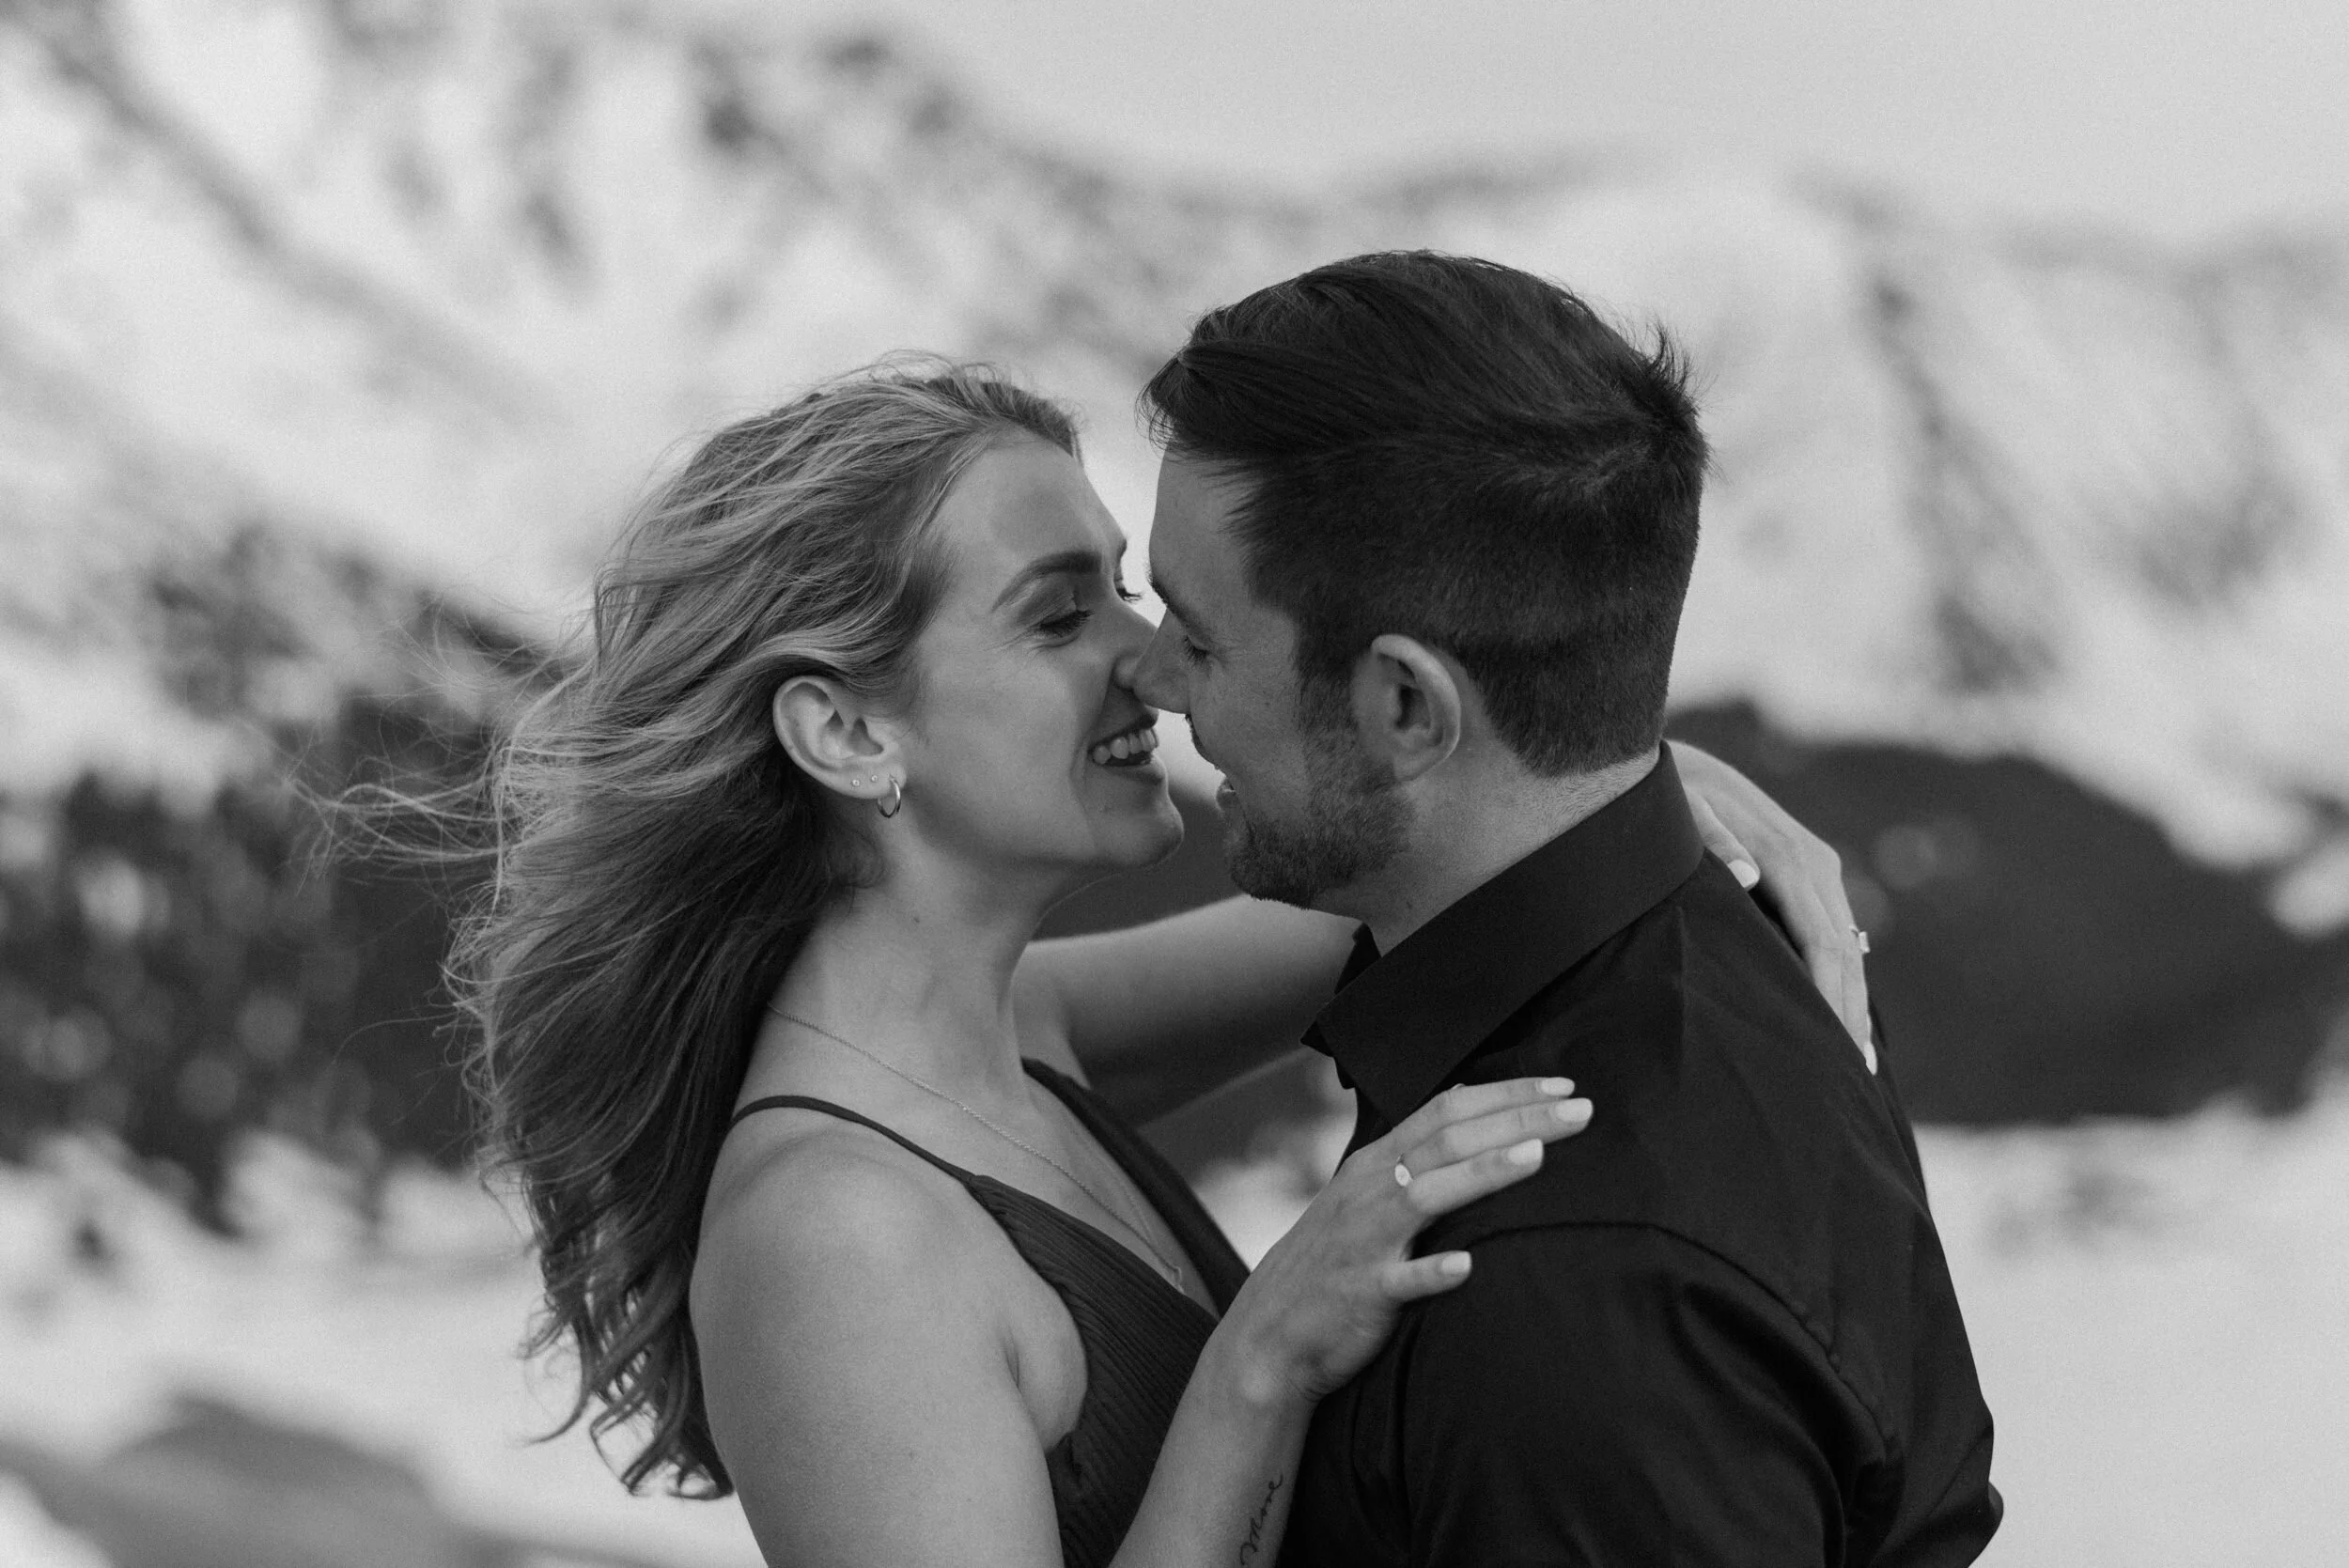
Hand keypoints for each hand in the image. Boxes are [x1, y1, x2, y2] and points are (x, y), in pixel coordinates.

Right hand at [1226, 1077, 1592, 1405]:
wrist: (1270, 1334)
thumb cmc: (1332, 1261)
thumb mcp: (1365, 1194)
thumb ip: (1414, 1153)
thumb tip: (1465, 1098)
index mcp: (1377, 1164)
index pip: (1447, 1110)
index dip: (1505, 1093)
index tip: (1563, 1083)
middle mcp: (1372, 1190)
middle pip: (1448, 1140)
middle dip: (1516, 1119)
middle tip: (1580, 1107)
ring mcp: (1366, 1240)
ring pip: (1427, 1196)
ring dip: (1482, 1174)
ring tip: (1537, 1156)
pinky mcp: (1363, 1292)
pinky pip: (1399, 1280)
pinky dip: (1431, 1271)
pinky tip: (1466, 1266)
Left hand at [1669, 740, 1875, 1066]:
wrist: (1681, 763)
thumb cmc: (1671, 794)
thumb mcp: (1680, 809)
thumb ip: (1712, 839)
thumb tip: (1751, 877)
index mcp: (1788, 855)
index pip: (1822, 941)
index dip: (1831, 996)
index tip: (1836, 1045)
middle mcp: (1815, 862)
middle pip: (1845, 951)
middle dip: (1852, 1013)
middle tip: (1857, 1077)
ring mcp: (1818, 868)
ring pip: (1848, 946)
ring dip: (1854, 1001)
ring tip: (1858, 1063)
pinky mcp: (1810, 873)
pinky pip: (1834, 934)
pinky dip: (1844, 976)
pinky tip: (1846, 1017)